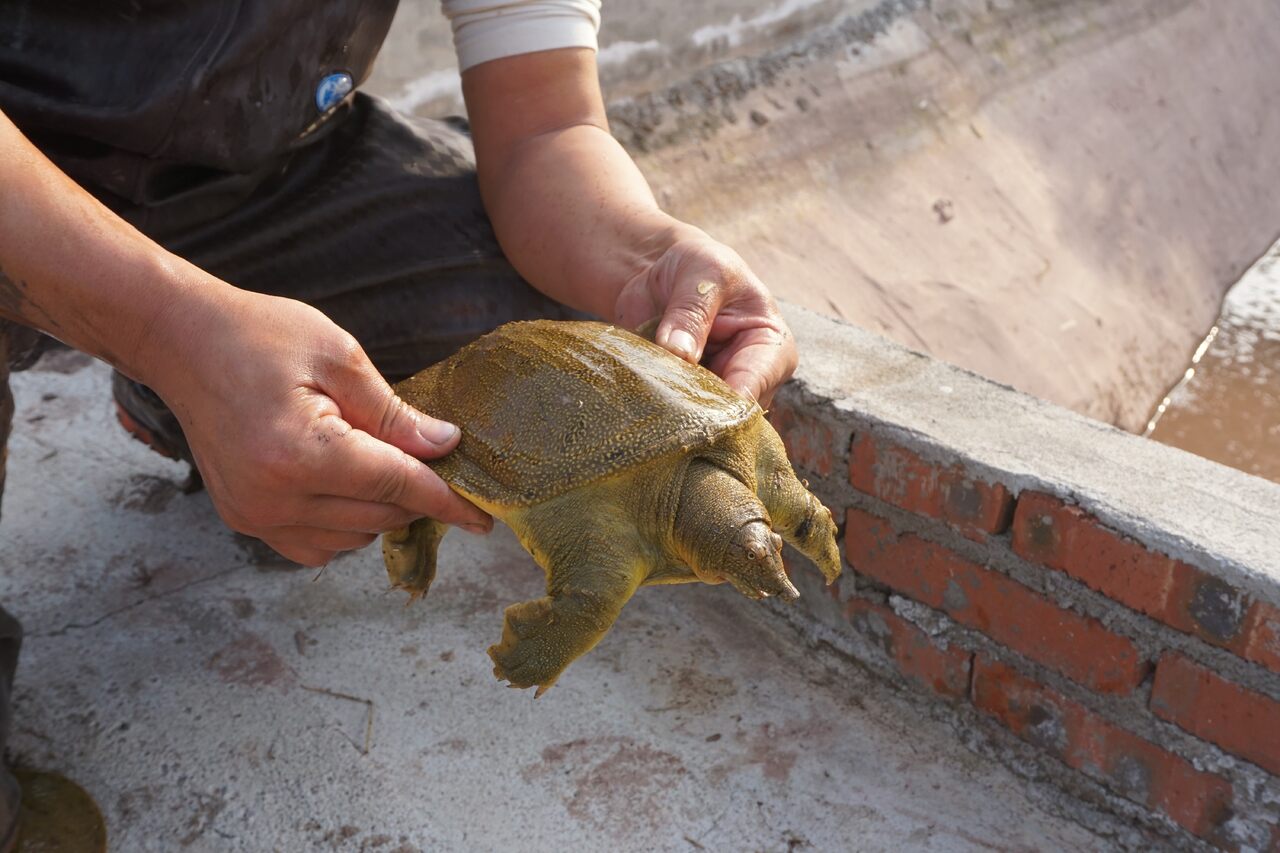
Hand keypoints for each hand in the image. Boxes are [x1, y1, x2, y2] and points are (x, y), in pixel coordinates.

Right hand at [142, 287, 491, 566]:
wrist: (180, 341)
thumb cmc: (259, 335)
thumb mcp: (339, 358)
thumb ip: (393, 412)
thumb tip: (445, 446)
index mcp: (301, 454)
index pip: (398, 487)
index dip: (449, 500)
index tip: (486, 517)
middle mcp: (275, 498)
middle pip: (380, 516)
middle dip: (418, 495)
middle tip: (439, 464)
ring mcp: (255, 516)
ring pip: (353, 537)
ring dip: (382, 510)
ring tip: (382, 461)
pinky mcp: (245, 520)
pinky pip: (316, 546)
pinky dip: (345, 524)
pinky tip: (347, 486)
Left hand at [614, 233, 796, 407]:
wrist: (664, 272)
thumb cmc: (700, 266)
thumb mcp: (703, 273)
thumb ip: (692, 311)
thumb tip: (678, 353)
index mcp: (772, 349)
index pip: (753, 388)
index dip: (724, 403)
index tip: (687, 401)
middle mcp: (750, 379)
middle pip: (726, 414)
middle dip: (693, 409)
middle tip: (658, 396)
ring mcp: (717, 394)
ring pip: (698, 420)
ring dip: (670, 409)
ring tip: (645, 390)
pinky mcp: (686, 399)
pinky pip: (672, 414)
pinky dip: (654, 407)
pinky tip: (636, 395)